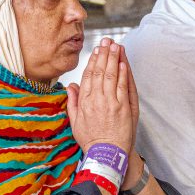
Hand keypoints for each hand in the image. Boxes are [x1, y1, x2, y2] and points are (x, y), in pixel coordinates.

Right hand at [66, 39, 133, 154]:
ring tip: (116, 46)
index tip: (96, 49)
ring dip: (114, 58)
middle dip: (104, 54)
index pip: (88, 75)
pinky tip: (123, 62)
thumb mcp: (75, 122)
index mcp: (84, 102)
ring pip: (112, 75)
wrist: (106, 154)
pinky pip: (123, 86)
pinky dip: (123, 73)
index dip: (93, 60)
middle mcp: (96, 99)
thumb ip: (73, 102)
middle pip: (100, 71)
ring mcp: (111, 102)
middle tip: (107, 40)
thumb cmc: (91, 140)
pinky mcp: (123, 107)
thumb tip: (71, 86)